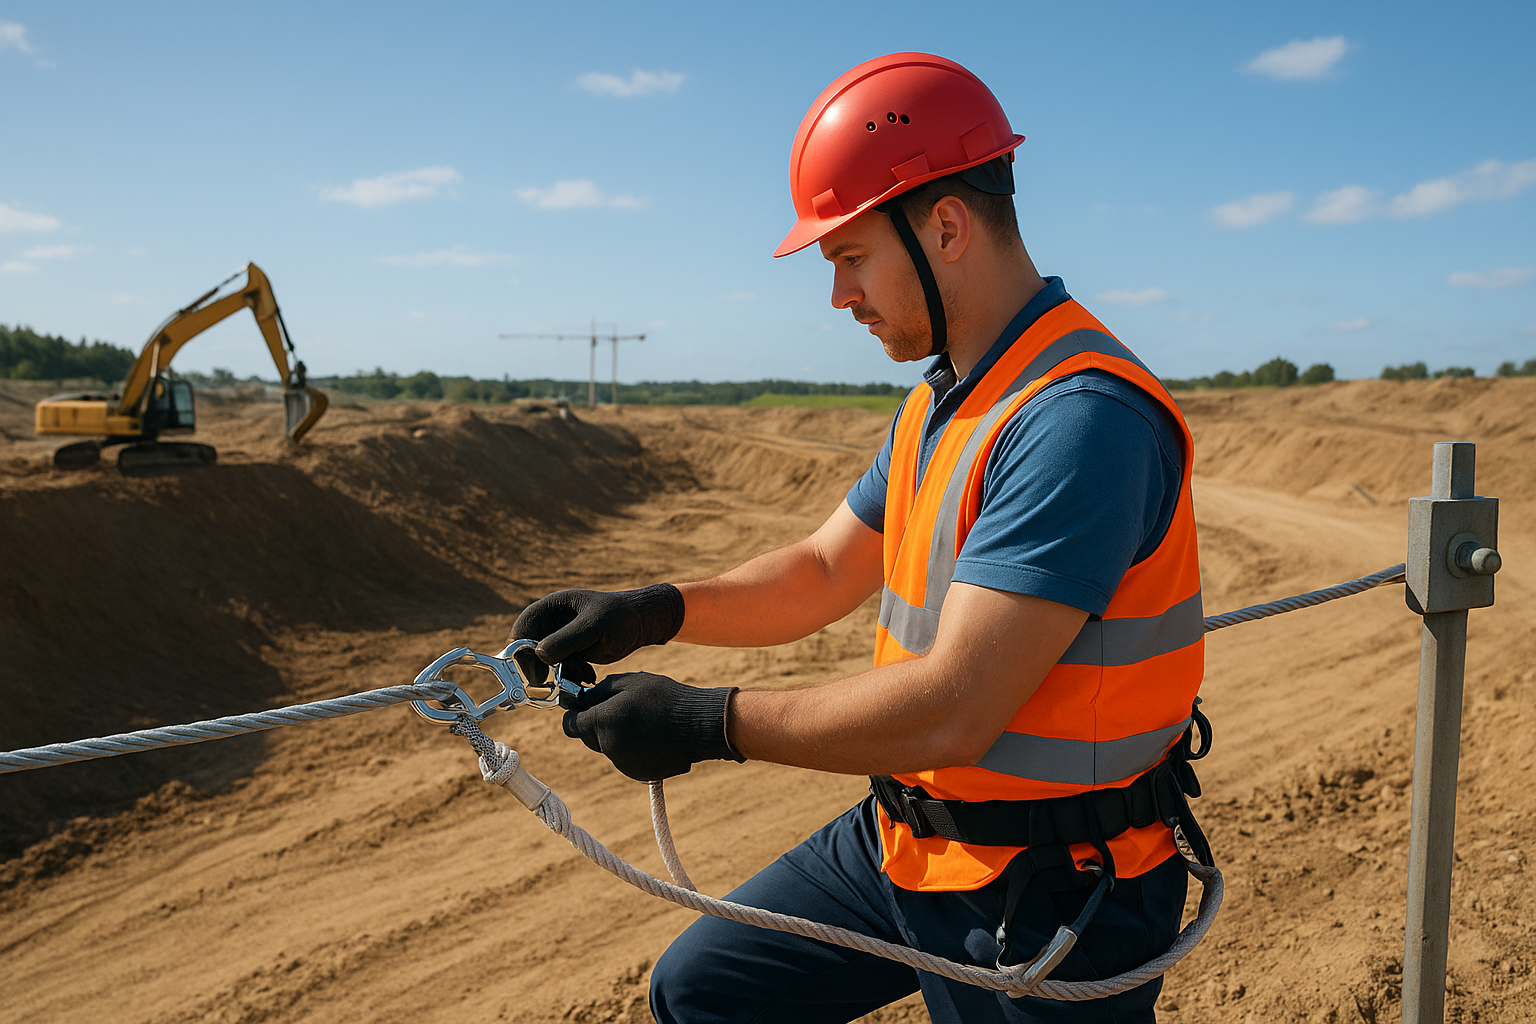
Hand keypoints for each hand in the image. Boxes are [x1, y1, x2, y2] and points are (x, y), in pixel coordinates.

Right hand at [509, 585, 684, 681]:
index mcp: (553, 606)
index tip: (535, 670)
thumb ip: (567, 639)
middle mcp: (552, 621)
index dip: (522, 650)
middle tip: (551, 683)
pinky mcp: (571, 652)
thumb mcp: (594, 626)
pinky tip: (588, 675)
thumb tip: (540, 654)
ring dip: (561, 673)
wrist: (642, 624)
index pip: (523, 628)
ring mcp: (561, 637)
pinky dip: (571, 676)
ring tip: (584, 674)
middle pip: (529, 648)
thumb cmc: (621, 617)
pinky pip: (561, 669)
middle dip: (541, 667)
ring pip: (546, 663)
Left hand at [562, 672, 742, 780]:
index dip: (575, 713)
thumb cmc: (664, 697)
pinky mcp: (639, 773)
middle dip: (598, 724)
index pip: (569, 724)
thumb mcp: (629, 682)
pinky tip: (654, 736)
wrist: (698, 724)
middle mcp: (608, 747)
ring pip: (609, 748)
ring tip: (644, 721)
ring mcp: (624, 763)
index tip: (586, 706)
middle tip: (621, 709)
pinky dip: (635, 749)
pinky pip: (627, 759)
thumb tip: (582, 699)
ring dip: (618, 736)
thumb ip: (599, 692)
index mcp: (601, 723)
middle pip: (588, 737)